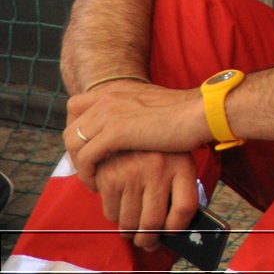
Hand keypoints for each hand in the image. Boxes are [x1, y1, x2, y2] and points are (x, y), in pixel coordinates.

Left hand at [66, 81, 210, 183]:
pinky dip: (87, 174)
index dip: (77, 129)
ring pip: (74, 144)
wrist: (202, 113)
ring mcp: (110, 113)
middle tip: (89, 169)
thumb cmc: (187, 114)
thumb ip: (135, 112)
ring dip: (79, 166)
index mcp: (117, 89)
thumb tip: (130, 128)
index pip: (75, 106)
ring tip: (93, 179)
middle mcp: (109, 97)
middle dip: (75, 153)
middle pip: (71, 128)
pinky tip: (97, 183)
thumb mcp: (153, 105)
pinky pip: (86, 157)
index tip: (87, 148)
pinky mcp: (116, 132)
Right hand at [88, 149, 200, 250]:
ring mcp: (132, 172)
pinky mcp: (109, 176)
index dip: (177, 228)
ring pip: (129, 223)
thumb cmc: (160, 151)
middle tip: (147, 242)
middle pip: (153, 222)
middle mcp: (158, 168)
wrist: (134, 123)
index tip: (170, 234)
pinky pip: (111, 213)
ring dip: (131, 233)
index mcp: (182, 165)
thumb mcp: (179, 162)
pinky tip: (122, 208)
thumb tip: (170, 229)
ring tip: (135, 229)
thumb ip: (179, 190)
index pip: (185, 208)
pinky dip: (116, 218)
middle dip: (149, 240)